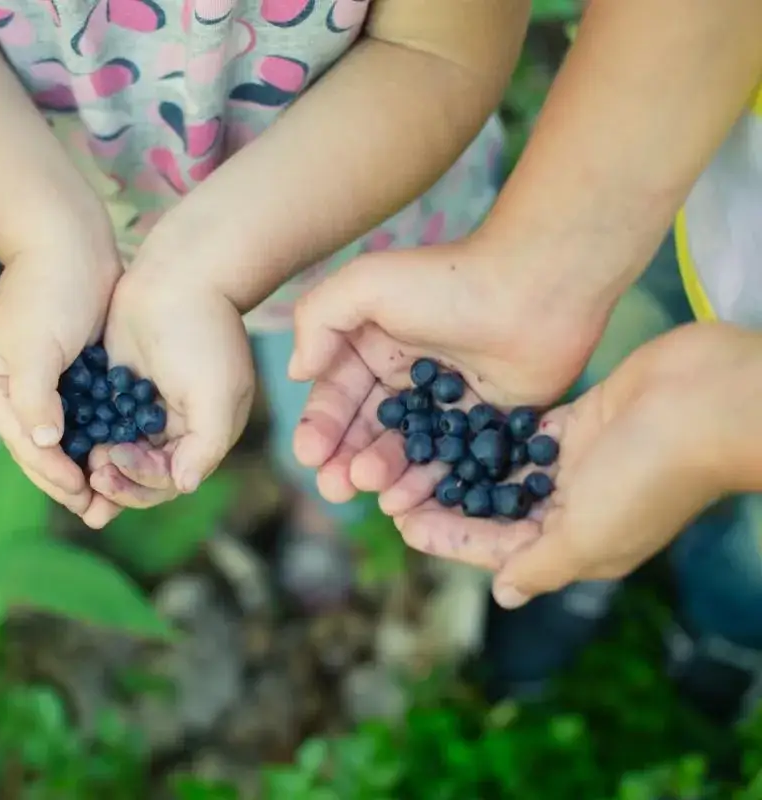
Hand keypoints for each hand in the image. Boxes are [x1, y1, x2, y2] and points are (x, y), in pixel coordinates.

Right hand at [0, 242, 122, 522]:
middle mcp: (19, 389)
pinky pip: (87, 414)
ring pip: (67, 437)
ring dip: (88, 466)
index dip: (54, 476)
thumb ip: (34, 396)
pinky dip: (101, 437)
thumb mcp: (34, 343)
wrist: (69, 235)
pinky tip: (124, 452)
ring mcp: (47, 379)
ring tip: (113, 496)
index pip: (24, 445)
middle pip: (43, 449)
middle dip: (70, 483)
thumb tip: (44, 442)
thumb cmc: (47, 287)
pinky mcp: (75, 367)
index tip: (85, 497)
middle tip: (101, 514)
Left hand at [86, 267, 254, 526]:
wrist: (178, 275)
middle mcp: (175, 428)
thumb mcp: (217, 393)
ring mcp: (145, 408)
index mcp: (203, 435)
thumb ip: (206, 444)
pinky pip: (99, 422)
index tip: (114, 459)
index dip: (140, 481)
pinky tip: (65, 436)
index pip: (168, 480)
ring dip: (97, 464)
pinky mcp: (118, 387)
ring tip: (77, 461)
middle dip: (116, 481)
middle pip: (140, 475)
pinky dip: (85, 435)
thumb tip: (186, 486)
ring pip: (116, 452)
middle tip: (92, 472)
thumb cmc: (203, 334)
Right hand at [287, 240, 610, 505]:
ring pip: (403, 449)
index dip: (319, 427)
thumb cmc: (448, 280)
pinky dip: (425, 481)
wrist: (536, 286)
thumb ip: (318, 320)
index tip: (309, 455)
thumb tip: (297, 372)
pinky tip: (407, 498)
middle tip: (335, 487)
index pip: (335, 394)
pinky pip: (448, 460)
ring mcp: (445, 402)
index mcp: (372, 344)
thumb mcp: (366, 283)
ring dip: (380, 471)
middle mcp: (404, 375)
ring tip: (368, 487)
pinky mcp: (485, 422)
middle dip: (343, 459)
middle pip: (365, 430)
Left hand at [386, 322, 759, 609]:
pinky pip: (521, 435)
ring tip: (410, 453)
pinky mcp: (577, 424)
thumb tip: (504, 595)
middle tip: (390, 485)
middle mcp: (572, 508)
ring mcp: (574, 465)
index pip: (496, 548)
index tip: (400, 523)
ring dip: (459, 465)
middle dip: (444, 501)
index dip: (447, 537)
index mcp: (577, 545)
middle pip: (492, 510)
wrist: (705, 403)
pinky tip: (447, 421)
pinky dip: (488, 433)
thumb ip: (541, 565)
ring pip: (501, 470)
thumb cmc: (648, 475)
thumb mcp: (588, 535)